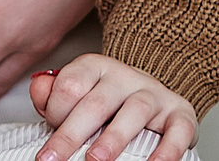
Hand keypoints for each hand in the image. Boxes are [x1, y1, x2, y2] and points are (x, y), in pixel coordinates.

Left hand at [29, 54, 196, 160]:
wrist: (153, 97)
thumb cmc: (108, 102)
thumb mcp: (79, 92)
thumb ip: (53, 93)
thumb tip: (39, 90)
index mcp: (95, 67)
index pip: (70, 85)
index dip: (56, 112)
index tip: (49, 134)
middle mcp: (125, 77)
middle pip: (96, 103)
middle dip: (71, 134)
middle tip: (54, 158)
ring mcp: (154, 94)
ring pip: (134, 112)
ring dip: (114, 139)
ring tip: (96, 160)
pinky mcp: (180, 113)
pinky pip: (177, 129)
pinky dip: (167, 150)